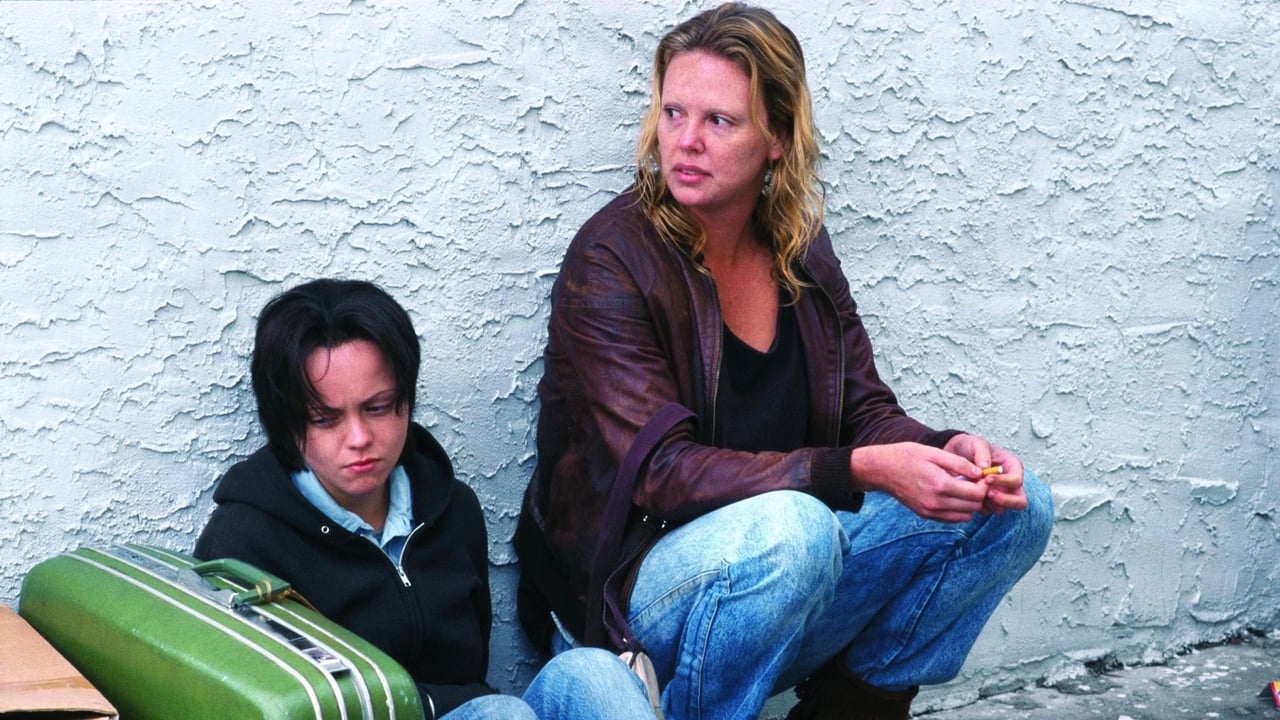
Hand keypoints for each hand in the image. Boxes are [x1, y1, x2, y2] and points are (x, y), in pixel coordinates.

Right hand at [850, 442, 992, 522]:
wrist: (881, 470)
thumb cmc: (906, 456)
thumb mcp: (933, 452)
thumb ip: (959, 463)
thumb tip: (980, 473)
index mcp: (940, 484)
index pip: (976, 494)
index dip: (984, 485)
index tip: (982, 476)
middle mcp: (936, 502)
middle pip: (973, 506)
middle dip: (979, 494)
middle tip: (975, 481)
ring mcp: (930, 511)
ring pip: (965, 515)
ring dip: (970, 503)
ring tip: (965, 488)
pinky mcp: (926, 515)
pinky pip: (952, 519)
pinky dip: (959, 510)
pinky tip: (954, 495)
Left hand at [942, 433, 1027, 513]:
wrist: (954, 455)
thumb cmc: (970, 447)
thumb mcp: (976, 443)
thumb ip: (982, 453)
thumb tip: (984, 468)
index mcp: (1012, 467)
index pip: (1017, 480)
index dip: (1004, 482)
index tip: (987, 479)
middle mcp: (1010, 484)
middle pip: (1019, 501)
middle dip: (1004, 500)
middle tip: (987, 494)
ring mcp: (1000, 495)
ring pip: (1002, 509)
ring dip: (989, 504)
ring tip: (973, 493)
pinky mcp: (987, 503)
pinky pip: (987, 511)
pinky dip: (978, 507)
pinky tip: (967, 496)